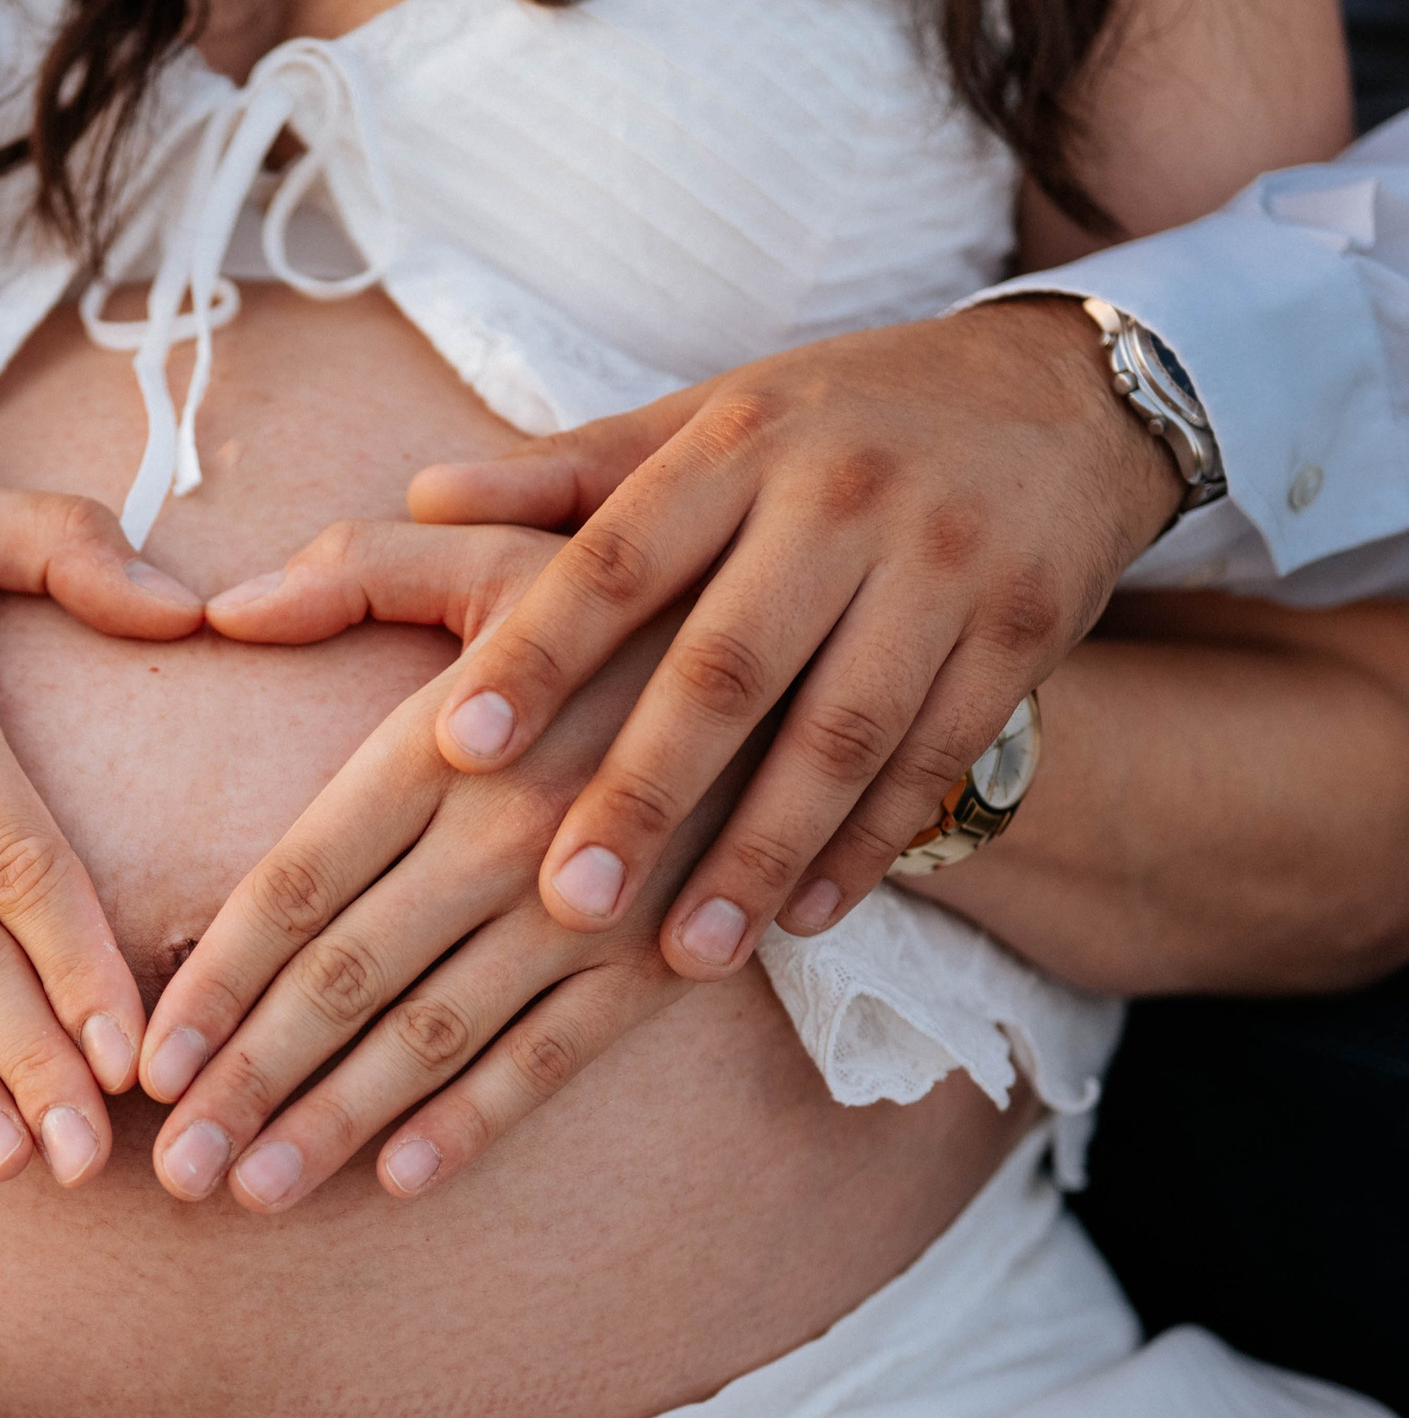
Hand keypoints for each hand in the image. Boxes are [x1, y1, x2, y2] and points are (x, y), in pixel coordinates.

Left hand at [135, 521, 748, 1212]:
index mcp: (448, 741)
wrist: (848, 633)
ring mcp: (589, 909)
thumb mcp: (507, 549)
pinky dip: (475, 1124)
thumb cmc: (646, 587)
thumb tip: (222, 606)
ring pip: (435, 1037)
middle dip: (246, 1082)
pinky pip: (556, 1059)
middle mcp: (507, 835)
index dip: (212, 981)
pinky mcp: (667, 957)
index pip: (297, 882)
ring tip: (245, 1192)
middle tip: (170, 1171)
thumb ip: (360, 570)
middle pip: (344, 980)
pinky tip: (397, 1181)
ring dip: (334, 1123)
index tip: (143, 1060)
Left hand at [410, 297, 1183, 980]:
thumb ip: (567, 474)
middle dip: (644, 790)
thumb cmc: (832, 423)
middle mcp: (840, 498)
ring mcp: (944, 565)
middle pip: (726, 664)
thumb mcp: (707, 418)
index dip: (536, 653)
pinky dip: (869, 845)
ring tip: (686, 956)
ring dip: (760, 852)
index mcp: (735, 443)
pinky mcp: (1026, 629)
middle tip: (565, 902)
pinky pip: (937, 757)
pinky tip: (803, 921)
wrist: (1067, 394)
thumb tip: (418, 496)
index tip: (454, 748)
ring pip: (842, 732)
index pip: (616, 555)